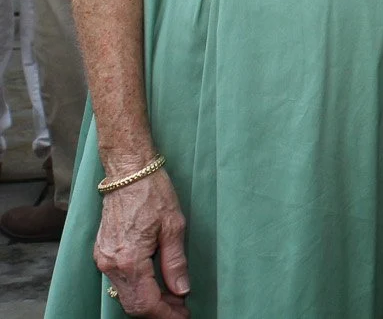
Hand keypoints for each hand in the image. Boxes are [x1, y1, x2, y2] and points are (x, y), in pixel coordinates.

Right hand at [94, 168, 189, 317]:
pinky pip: (120, 281)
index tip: (184, 315)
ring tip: (174, 296)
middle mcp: (110, 264)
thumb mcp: (174, 227)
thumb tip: (182, 290)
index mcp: (129, 260)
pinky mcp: (102, 253)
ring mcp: (103, 259)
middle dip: (159, 311)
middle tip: (182, 308)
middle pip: (133, 304)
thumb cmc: (153, 194)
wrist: (128, 173)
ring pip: (125, 295)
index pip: (146, 303)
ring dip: (149, 300)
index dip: (166, 314)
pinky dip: (139, 287)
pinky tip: (157, 282)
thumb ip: (175, 262)